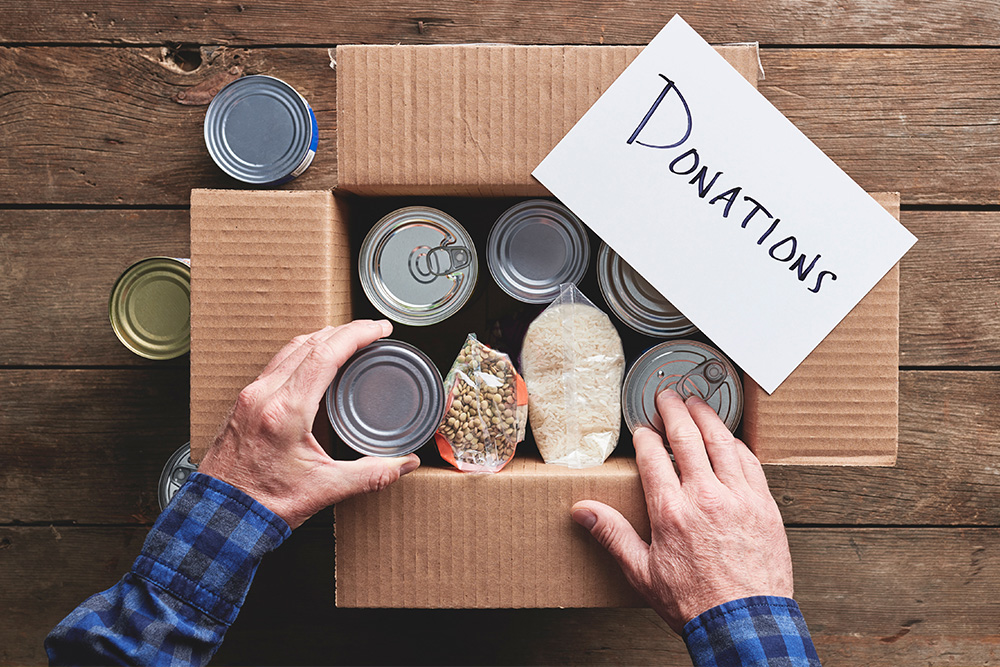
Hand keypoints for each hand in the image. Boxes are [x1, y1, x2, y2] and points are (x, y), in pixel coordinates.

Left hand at [199, 320, 419, 528]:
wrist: (219, 516)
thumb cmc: (263, 504)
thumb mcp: (325, 489)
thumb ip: (371, 474)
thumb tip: (405, 463)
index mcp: (285, 411)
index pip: (325, 354)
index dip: (357, 334)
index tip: (380, 329)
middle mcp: (264, 395)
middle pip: (309, 343)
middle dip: (345, 331)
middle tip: (372, 332)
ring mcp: (251, 395)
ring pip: (291, 349)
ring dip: (322, 338)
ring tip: (349, 340)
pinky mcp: (244, 401)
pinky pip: (278, 362)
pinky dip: (303, 352)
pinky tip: (317, 361)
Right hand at [571, 389, 792, 633]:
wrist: (744, 624)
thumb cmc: (695, 602)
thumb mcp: (642, 572)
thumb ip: (612, 535)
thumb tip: (583, 511)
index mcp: (671, 510)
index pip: (653, 456)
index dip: (645, 436)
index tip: (641, 429)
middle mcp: (705, 496)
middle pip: (686, 438)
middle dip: (673, 411)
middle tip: (667, 396)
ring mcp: (739, 497)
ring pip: (721, 442)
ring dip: (706, 417)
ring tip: (697, 403)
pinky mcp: (764, 505)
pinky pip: (750, 462)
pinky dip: (736, 443)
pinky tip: (729, 438)